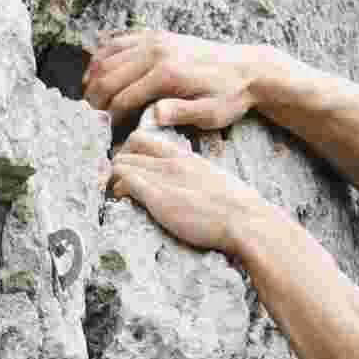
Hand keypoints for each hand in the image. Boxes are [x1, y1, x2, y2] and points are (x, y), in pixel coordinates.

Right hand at [78, 29, 284, 140]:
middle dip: (95, 99)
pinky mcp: (157, 35)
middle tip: (91, 119)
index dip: (109, 118)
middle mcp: (157, 52)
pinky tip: (97, 71)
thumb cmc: (229, 96)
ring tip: (89, 99)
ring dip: (93, 77)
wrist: (248, 68)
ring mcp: (155, 40)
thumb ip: (181, 113)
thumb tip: (153, 116)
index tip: (105, 134)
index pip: (123, 97)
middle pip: (109, 76)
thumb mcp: (211, 113)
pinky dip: (102, 56)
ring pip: (108, 56)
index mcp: (167, 74)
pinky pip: (119, 41)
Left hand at [103, 122, 262, 259]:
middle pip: (126, 151)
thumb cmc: (236, 207)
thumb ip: (195, 178)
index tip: (129, 168)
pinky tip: (124, 202)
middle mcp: (170, 162)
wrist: (244, 220)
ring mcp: (163, 177)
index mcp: (184, 156)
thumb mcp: (213, 181)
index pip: (142, 138)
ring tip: (119, 196)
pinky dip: (118, 191)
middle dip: (117, 168)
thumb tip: (189, 189)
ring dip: (113, 180)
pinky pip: (124, 182)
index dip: (128, 151)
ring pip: (119, 165)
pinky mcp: (157, 197)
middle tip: (118, 186)